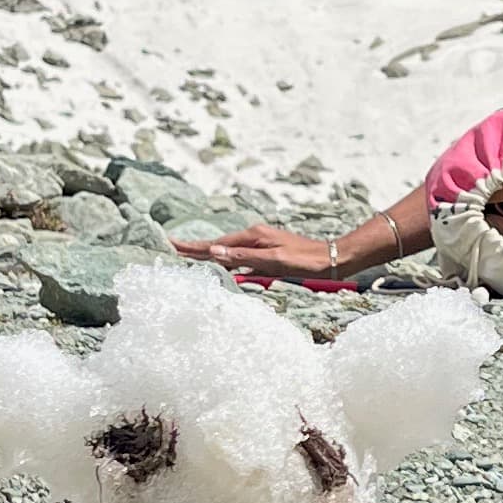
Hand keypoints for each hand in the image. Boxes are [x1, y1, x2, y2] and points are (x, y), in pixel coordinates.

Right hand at [173, 225, 350, 282]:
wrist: (331, 258)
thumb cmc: (306, 261)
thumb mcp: (274, 261)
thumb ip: (244, 258)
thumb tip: (215, 252)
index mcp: (253, 237)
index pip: (216, 245)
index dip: (193, 247)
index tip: (171, 244)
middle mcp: (254, 237)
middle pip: (218, 245)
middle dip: (194, 247)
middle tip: (171, 247)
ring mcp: (260, 244)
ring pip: (227, 251)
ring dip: (207, 253)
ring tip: (187, 254)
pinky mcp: (266, 253)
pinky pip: (239, 257)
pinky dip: (224, 260)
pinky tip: (220, 264)